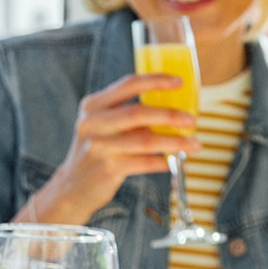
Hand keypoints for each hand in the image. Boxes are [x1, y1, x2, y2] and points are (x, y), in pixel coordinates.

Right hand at [25, 74, 199, 223]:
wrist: (73, 187)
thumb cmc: (97, 152)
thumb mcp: (103, 127)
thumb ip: (128, 116)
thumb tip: (171, 110)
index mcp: (93, 105)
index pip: (128, 84)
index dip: (156, 81)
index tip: (178, 82)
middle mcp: (92, 123)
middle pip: (138, 112)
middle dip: (170, 115)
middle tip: (191, 119)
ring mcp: (99, 146)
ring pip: (145, 140)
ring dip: (174, 142)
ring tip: (194, 143)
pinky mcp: (107, 168)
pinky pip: (144, 163)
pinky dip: (162, 161)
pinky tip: (172, 161)